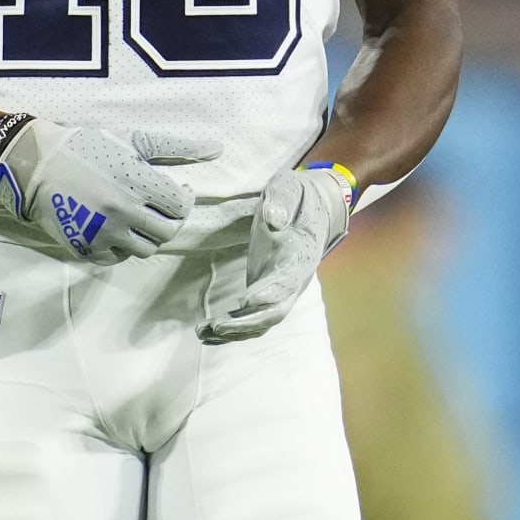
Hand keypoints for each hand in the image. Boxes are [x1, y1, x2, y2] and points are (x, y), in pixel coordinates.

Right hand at [0, 122, 211, 263]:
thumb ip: (175, 147)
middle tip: (157, 208)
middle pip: (166, 232)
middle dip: (167, 220)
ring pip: (144, 249)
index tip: (175, 191)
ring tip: (134, 217)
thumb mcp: (129, 140)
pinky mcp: (85, 247)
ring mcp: (104, 233)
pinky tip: (112, 226)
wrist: (34, 163)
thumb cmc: (84, 146)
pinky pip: (115, 257)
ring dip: (145, 234)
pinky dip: (119, 245)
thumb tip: (217, 149)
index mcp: (138, 183)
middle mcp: (124, 211)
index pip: (181, 207)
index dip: (183, 200)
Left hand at [201, 165, 351, 343]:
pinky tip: (207, 333)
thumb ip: (282, 199)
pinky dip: (233, 329)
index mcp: (301, 254)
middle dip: (247, 322)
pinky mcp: (268, 292)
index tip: (245, 300)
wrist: (315, 209)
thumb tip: (273, 218)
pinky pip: (254, 317)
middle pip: (276, 311)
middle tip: (216, 326)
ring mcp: (282, 289)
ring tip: (203, 332)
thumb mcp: (290, 187)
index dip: (270, 293)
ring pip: (263, 320)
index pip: (288, 280)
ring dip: (235, 331)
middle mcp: (295, 278)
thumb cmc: (298, 196)